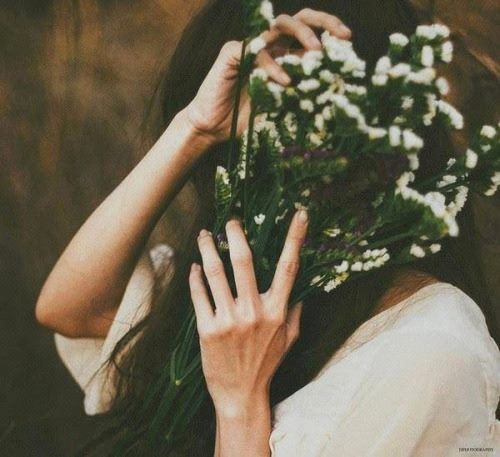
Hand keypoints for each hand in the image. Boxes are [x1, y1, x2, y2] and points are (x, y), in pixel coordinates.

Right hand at [184, 9, 351, 145]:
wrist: (214, 129)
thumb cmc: (247, 120)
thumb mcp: (283, 108)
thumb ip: (301, 96)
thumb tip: (333, 94)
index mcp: (283, 56)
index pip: (310, 36)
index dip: (330, 33)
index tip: (349, 44)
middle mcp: (269, 46)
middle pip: (300, 19)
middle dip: (324, 23)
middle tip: (342, 38)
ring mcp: (250, 47)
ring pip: (280, 25)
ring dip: (302, 34)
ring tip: (316, 52)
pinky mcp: (232, 53)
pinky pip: (257, 51)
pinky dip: (273, 65)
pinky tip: (285, 82)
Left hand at [189, 210, 308, 414]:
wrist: (240, 394)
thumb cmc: (266, 365)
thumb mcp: (289, 340)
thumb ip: (295, 313)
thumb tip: (301, 292)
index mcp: (277, 311)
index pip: (289, 267)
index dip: (296, 238)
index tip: (300, 213)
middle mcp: (254, 312)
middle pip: (244, 261)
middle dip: (236, 234)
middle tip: (230, 221)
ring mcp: (229, 321)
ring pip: (215, 273)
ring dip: (208, 249)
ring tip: (205, 236)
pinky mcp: (207, 330)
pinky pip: (199, 294)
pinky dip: (195, 277)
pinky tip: (194, 267)